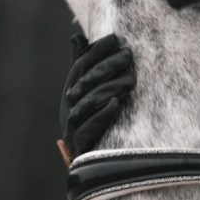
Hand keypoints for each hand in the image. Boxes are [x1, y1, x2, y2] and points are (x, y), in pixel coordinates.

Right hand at [59, 32, 134, 161]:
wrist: (88, 162)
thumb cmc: (91, 119)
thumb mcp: (88, 92)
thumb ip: (84, 65)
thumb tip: (76, 37)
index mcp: (72, 91)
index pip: (81, 66)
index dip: (96, 51)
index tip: (114, 38)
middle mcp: (69, 106)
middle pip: (86, 82)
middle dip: (108, 66)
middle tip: (129, 54)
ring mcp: (72, 125)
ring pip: (88, 103)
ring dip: (109, 89)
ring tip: (130, 80)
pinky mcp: (78, 144)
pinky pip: (88, 129)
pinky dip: (102, 116)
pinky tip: (116, 105)